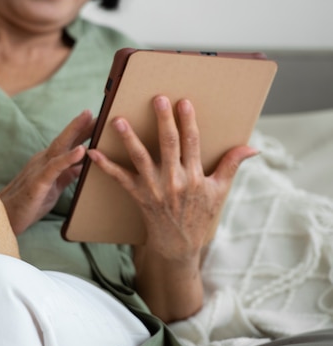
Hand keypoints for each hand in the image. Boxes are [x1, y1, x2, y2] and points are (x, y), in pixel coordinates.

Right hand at [0, 110, 94, 234]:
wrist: (5, 217)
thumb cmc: (29, 203)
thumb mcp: (54, 188)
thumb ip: (67, 175)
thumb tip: (82, 165)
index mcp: (48, 162)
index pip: (68, 143)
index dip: (83, 130)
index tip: (98, 119)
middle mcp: (43, 160)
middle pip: (65, 138)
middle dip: (81, 124)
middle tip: (97, 111)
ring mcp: (39, 169)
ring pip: (59, 146)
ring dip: (75, 131)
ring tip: (89, 118)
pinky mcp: (38, 182)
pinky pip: (54, 167)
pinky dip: (68, 158)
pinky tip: (81, 150)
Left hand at [86, 96, 256, 320]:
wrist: (178, 246)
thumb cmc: (199, 216)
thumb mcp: (219, 192)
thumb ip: (231, 165)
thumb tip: (252, 147)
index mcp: (195, 176)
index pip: (192, 143)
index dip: (188, 122)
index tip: (184, 102)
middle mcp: (175, 180)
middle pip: (168, 145)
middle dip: (163, 121)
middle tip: (157, 99)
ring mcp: (155, 188)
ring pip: (140, 158)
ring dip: (128, 139)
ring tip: (118, 120)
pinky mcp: (138, 196)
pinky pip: (119, 179)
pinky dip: (105, 166)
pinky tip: (93, 152)